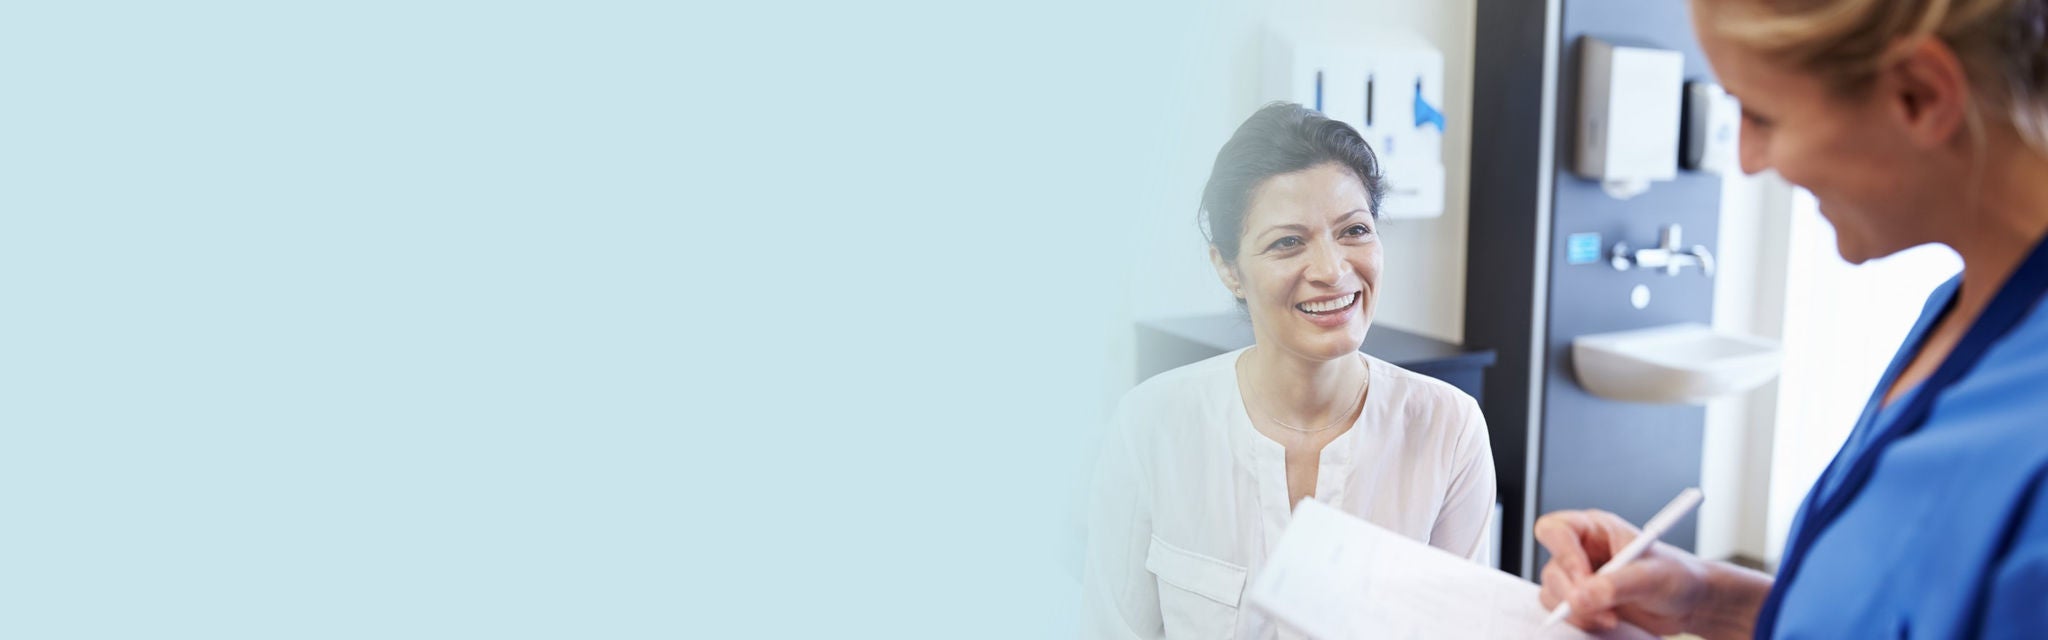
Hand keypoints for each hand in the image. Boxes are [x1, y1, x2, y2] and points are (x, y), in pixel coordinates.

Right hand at [1533, 509, 1711, 635]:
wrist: (1687, 602)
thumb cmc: (1676, 576)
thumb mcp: (1653, 576)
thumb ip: (1617, 584)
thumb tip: (1583, 596)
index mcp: (1595, 529)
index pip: (1556, 530)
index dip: (1562, 553)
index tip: (1583, 578)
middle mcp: (1581, 551)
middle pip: (1552, 568)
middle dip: (1572, 593)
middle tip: (1597, 608)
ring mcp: (1579, 578)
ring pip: (1553, 594)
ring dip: (1577, 612)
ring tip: (1611, 619)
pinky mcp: (1582, 601)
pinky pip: (1563, 613)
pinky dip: (1581, 622)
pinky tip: (1607, 622)